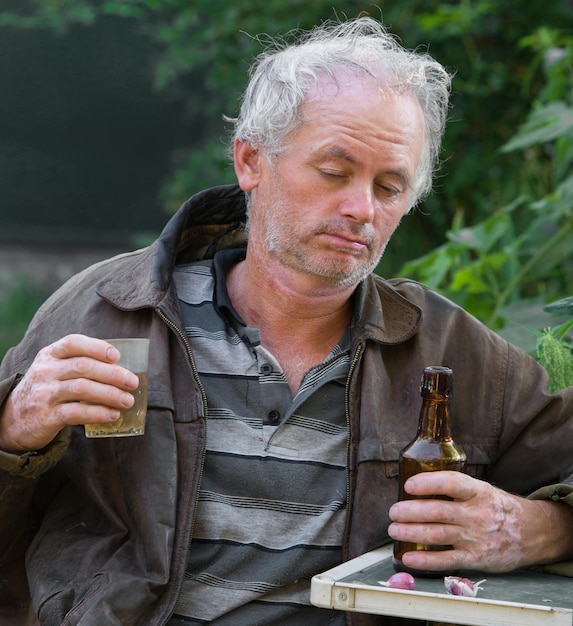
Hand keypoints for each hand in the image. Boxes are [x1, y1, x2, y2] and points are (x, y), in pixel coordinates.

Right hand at [0, 334, 139, 452]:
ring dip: (110, 394)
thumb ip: (79, 364)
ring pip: (82, 388)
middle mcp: (45, 371)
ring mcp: (44, 393)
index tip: (117, 356)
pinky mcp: (46, 416)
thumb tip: (121, 369)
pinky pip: (76, 413)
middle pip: (83, 366)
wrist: (14, 419)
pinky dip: (98, 413)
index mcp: (50, 355)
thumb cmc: (46, 390)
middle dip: (112, 374)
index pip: (73, 343)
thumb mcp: (54, 370)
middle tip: (132, 382)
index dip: (97, 347)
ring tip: (128, 400)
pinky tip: (113, 415)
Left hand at [388, 471, 572, 572]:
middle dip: (410, 511)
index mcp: (478, 492)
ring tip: (394, 530)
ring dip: (411, 532)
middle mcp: (477, 514)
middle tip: (393, 511)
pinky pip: (447, 560)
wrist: (532, 532)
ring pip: (438, 534)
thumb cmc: (497, 507)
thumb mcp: (481, 490)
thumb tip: (418, 485)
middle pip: (438, 511)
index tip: (409, 485)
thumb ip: (455, 489)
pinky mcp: (476, 558)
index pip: (451, 483)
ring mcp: (476, 537)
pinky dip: (425, 560)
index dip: (428, 483)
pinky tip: (409, 557)